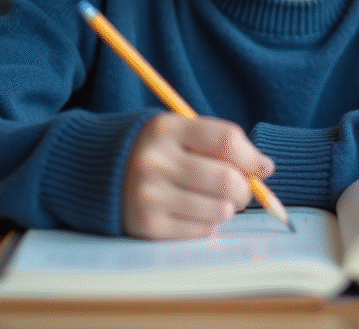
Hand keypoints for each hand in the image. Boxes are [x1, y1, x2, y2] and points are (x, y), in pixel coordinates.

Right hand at [122, 113, 274, 239]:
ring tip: (215, 200)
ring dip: (227, 208)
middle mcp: (155, 161)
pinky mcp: (146, 225)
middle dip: (245, 189)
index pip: (226, 140)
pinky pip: (202, 231)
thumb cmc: (153, 150)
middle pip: (227, 180)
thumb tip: (265, 168)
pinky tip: (194, 212)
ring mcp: (148, 195)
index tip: (263, 166)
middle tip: (241, 190)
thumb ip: (218, 143)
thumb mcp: (177, 131)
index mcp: (165, 128)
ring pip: (219, 210)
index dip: (253, 156)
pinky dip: (208, 224)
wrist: (93, 171)